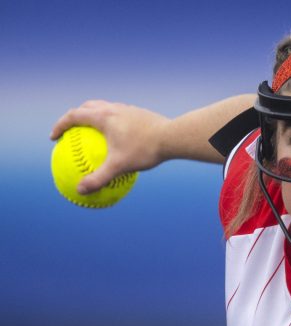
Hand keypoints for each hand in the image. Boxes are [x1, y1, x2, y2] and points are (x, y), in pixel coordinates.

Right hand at [50, 100, 169, 193]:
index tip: (54, 138)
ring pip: (106, 109)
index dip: (60, 125)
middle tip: (71, 132)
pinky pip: (120, 117)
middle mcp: (115, 108)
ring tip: (94, 135)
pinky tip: (119, 141)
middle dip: (75, 117)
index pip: (74, 116)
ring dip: (95, 118)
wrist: (173, 137)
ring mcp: (128, 109)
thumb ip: (98, 178)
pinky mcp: (140, 114)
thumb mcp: (119, 166)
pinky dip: (112, 124)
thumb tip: (80, 190)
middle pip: (88, 107)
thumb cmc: (145, 149)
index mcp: (104, 116)